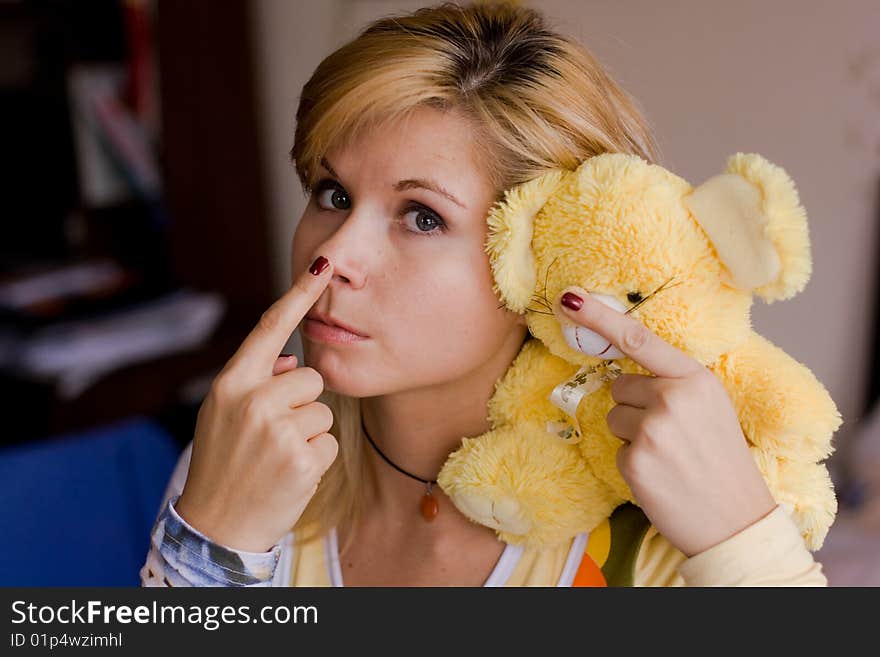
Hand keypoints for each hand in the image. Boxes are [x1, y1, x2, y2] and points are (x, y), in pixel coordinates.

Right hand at [174, 256, 338, 552]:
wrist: (217, 526)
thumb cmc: (224, 464)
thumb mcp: (224, 416)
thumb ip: (256, 384)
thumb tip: (291, 362)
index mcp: (231, 384)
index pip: (269, 328)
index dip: (298, 295)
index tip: (322, 266)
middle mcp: (252, 400)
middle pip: (311, 378)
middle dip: (303, 403)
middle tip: (276, 435)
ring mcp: (277, 430)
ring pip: (323, 411)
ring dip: (310, 433)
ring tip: (279, 456)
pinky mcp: (302, 458)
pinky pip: (329, 442)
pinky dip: (317, 460)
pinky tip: (291, 474)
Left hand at [559, 286, 776, 556]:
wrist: (738, 522)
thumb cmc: (722, 463)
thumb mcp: (711, 407)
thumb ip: (674, 383)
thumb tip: (625, 373)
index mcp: (696, 379)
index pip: (638, 339)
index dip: (600, 318)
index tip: (570, 298)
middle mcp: (673, 397)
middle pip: (620, 387)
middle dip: (635, 409)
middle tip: (670, 437)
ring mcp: (652, 430)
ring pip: (613, 418)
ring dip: (632, 437)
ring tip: (667, 457)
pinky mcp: (635, 460)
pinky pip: (615, 450)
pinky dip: (632, 465)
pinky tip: (661, 477)